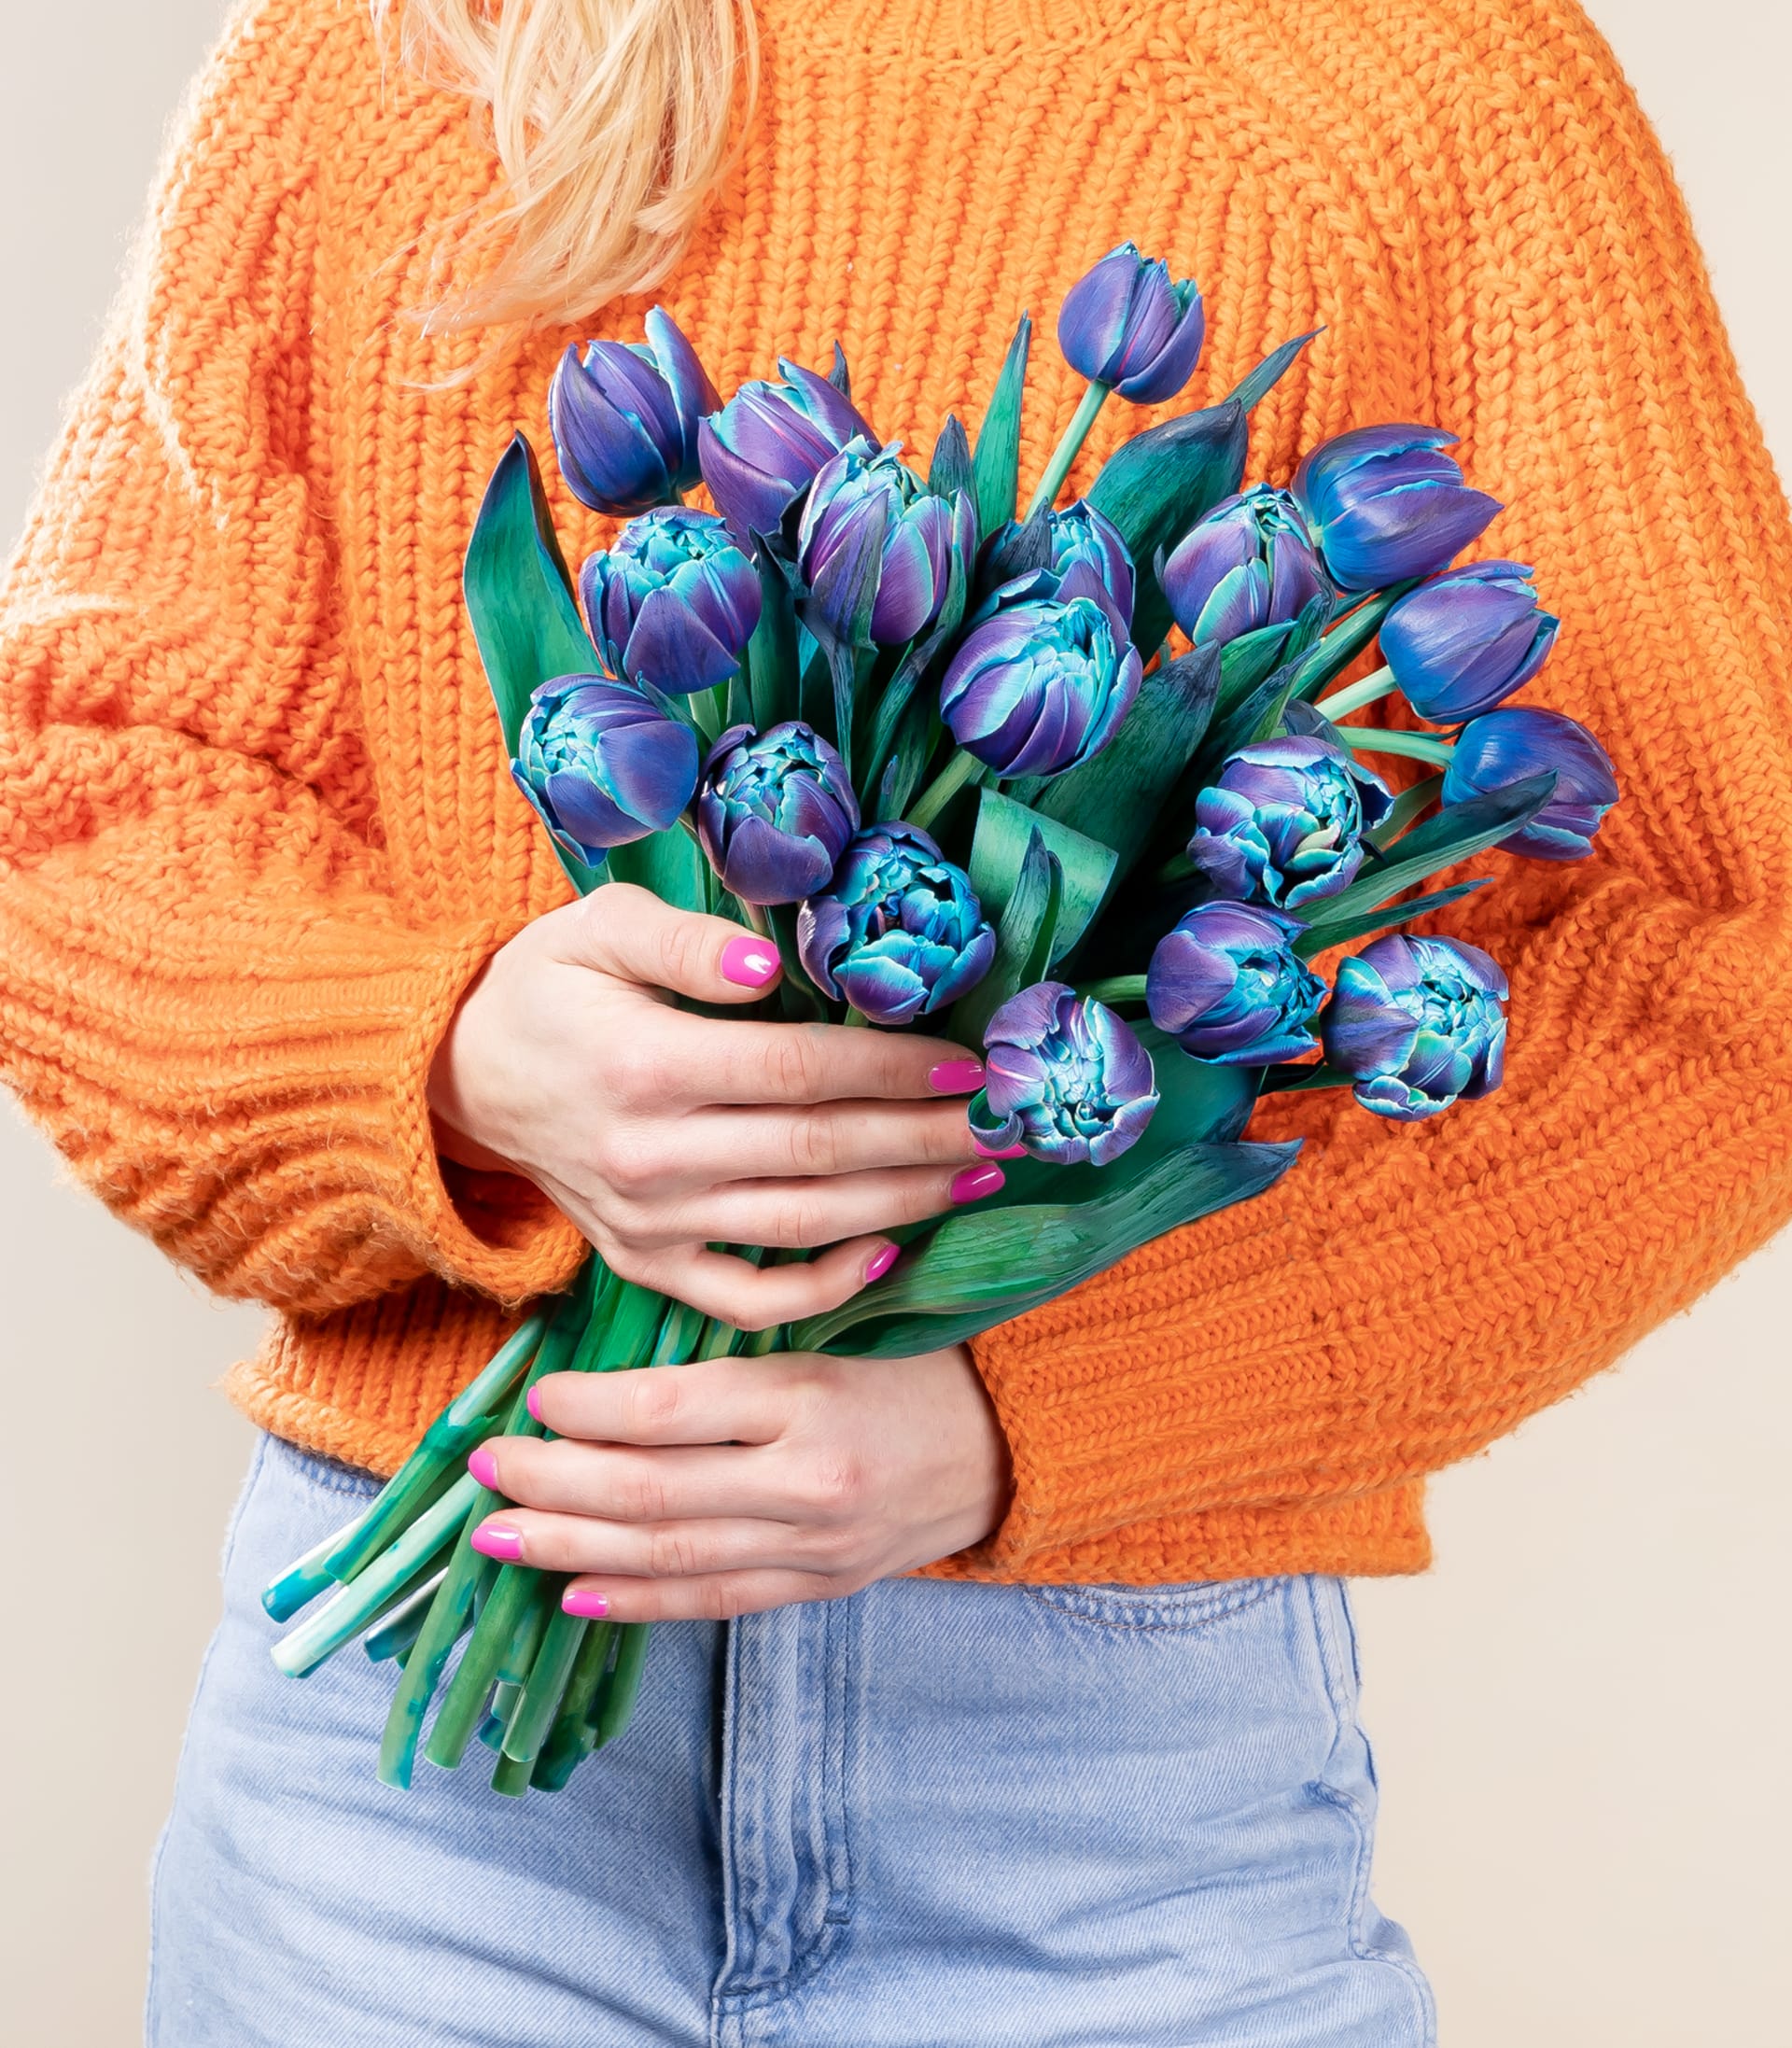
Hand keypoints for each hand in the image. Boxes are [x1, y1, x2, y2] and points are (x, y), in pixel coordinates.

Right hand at [427, 885, 1003, 1327]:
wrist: (462, 1077)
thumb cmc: (544, 987)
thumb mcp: (596, 927)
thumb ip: (686, 939)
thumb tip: (770, 958)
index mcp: (646, 1064)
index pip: (798, 1071)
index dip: (891, 1069)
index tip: (967, 1064)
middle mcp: (651, 1154)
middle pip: (819, 1151)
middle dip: (924, 1138)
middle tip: (1006, 1125)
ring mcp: (651, 1221)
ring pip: (802, 1223)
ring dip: (903, 1203)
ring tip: (979, 1176)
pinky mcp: (646, 1263)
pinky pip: (748, 1297)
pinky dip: (824, 1289)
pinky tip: (889, 1255)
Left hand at [464, 1345, 1011, 1618]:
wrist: (1010, 1443)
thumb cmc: (915, 1365)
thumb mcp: (834, 1333)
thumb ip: (737, 1358)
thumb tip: (617, 1370)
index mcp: (808, 1396)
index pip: (669, 1411)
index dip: (587, 1408)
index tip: (535, 1392)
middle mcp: (807, 1480)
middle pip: (651, 1491)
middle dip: (553, 1483)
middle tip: (487, 1468)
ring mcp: (813, 1546)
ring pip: (669, 1555)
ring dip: (572, 1550)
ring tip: (500, 1538)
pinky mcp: (819, 1587)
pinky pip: (713, 1599)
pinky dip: (639, 1600)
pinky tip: (576, 1595)